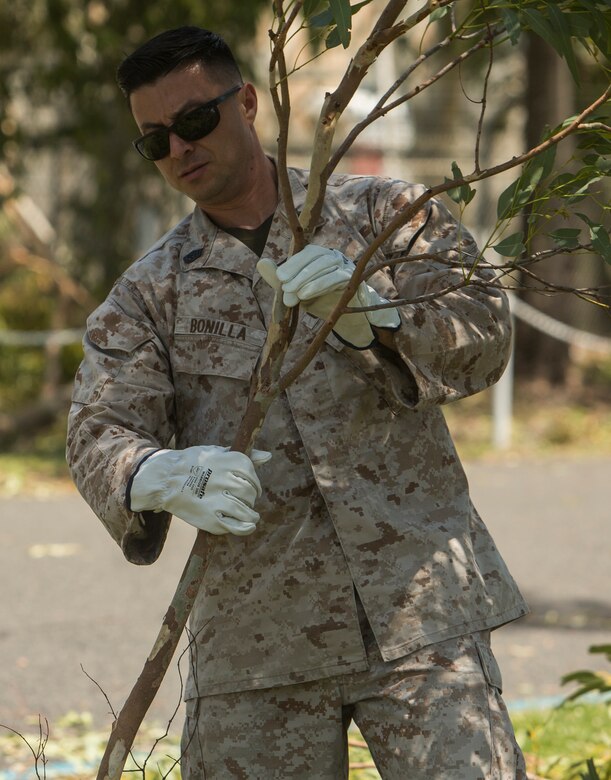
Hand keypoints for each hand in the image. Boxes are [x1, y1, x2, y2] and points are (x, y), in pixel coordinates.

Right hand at [128, 446, 271, 535]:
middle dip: (250, 497)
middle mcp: (224, 479)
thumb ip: (244, 456)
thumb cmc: (194, 463)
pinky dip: (246, 527)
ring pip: (246, 510)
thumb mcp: (217, 452)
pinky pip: (235, 526)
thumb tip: (268, 456)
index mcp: (228, 461)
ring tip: (250, 515)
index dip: (254, 482)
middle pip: (249, 493)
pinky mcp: (209, 518)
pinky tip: (248, 525)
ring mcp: (216, 499)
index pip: (251, 474)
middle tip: (244, 500)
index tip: (251, 486)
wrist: (164, 479)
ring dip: (251, 514)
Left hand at [257, 245, 399, 348]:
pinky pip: (337, 277)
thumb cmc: (316, 298)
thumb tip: (260, 263)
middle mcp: (332, 255)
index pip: (305, 253)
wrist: (342, 316)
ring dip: (308, 279)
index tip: (279, 278)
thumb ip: (279, 278)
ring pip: (326, 266)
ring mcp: (345, 265)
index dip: (292, 264)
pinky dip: (321, 285)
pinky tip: (307, 294)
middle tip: (285, 287)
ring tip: (295, 294)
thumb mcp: (294, 289)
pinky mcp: (353, 277)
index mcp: (318, 254)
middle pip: (316, 257)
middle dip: (298, 272)